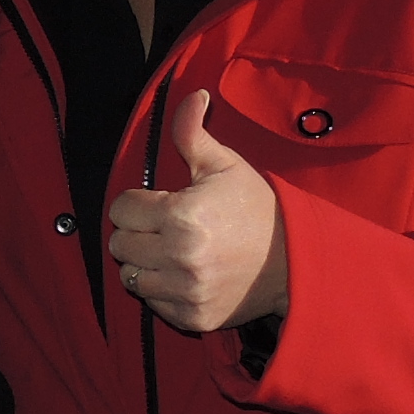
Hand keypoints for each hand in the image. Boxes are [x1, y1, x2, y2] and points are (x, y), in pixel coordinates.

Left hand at [104, 92, 289, 334]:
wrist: (294, 261)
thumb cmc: (255, 208)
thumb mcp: (225, 165)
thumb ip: (193, 133)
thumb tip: (192, 95)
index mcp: (182, 216)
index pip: (121, 211)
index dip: (137, 203)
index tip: (158, 202)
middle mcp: (179, 258)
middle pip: (120, 244)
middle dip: (136, 232)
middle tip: (163, 226)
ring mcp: (185, 292)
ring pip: (130, 275)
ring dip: (144, 262)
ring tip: (171, 250)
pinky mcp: (192, 318)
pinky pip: (152, 302)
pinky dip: (161, 289)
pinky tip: (184, 274)